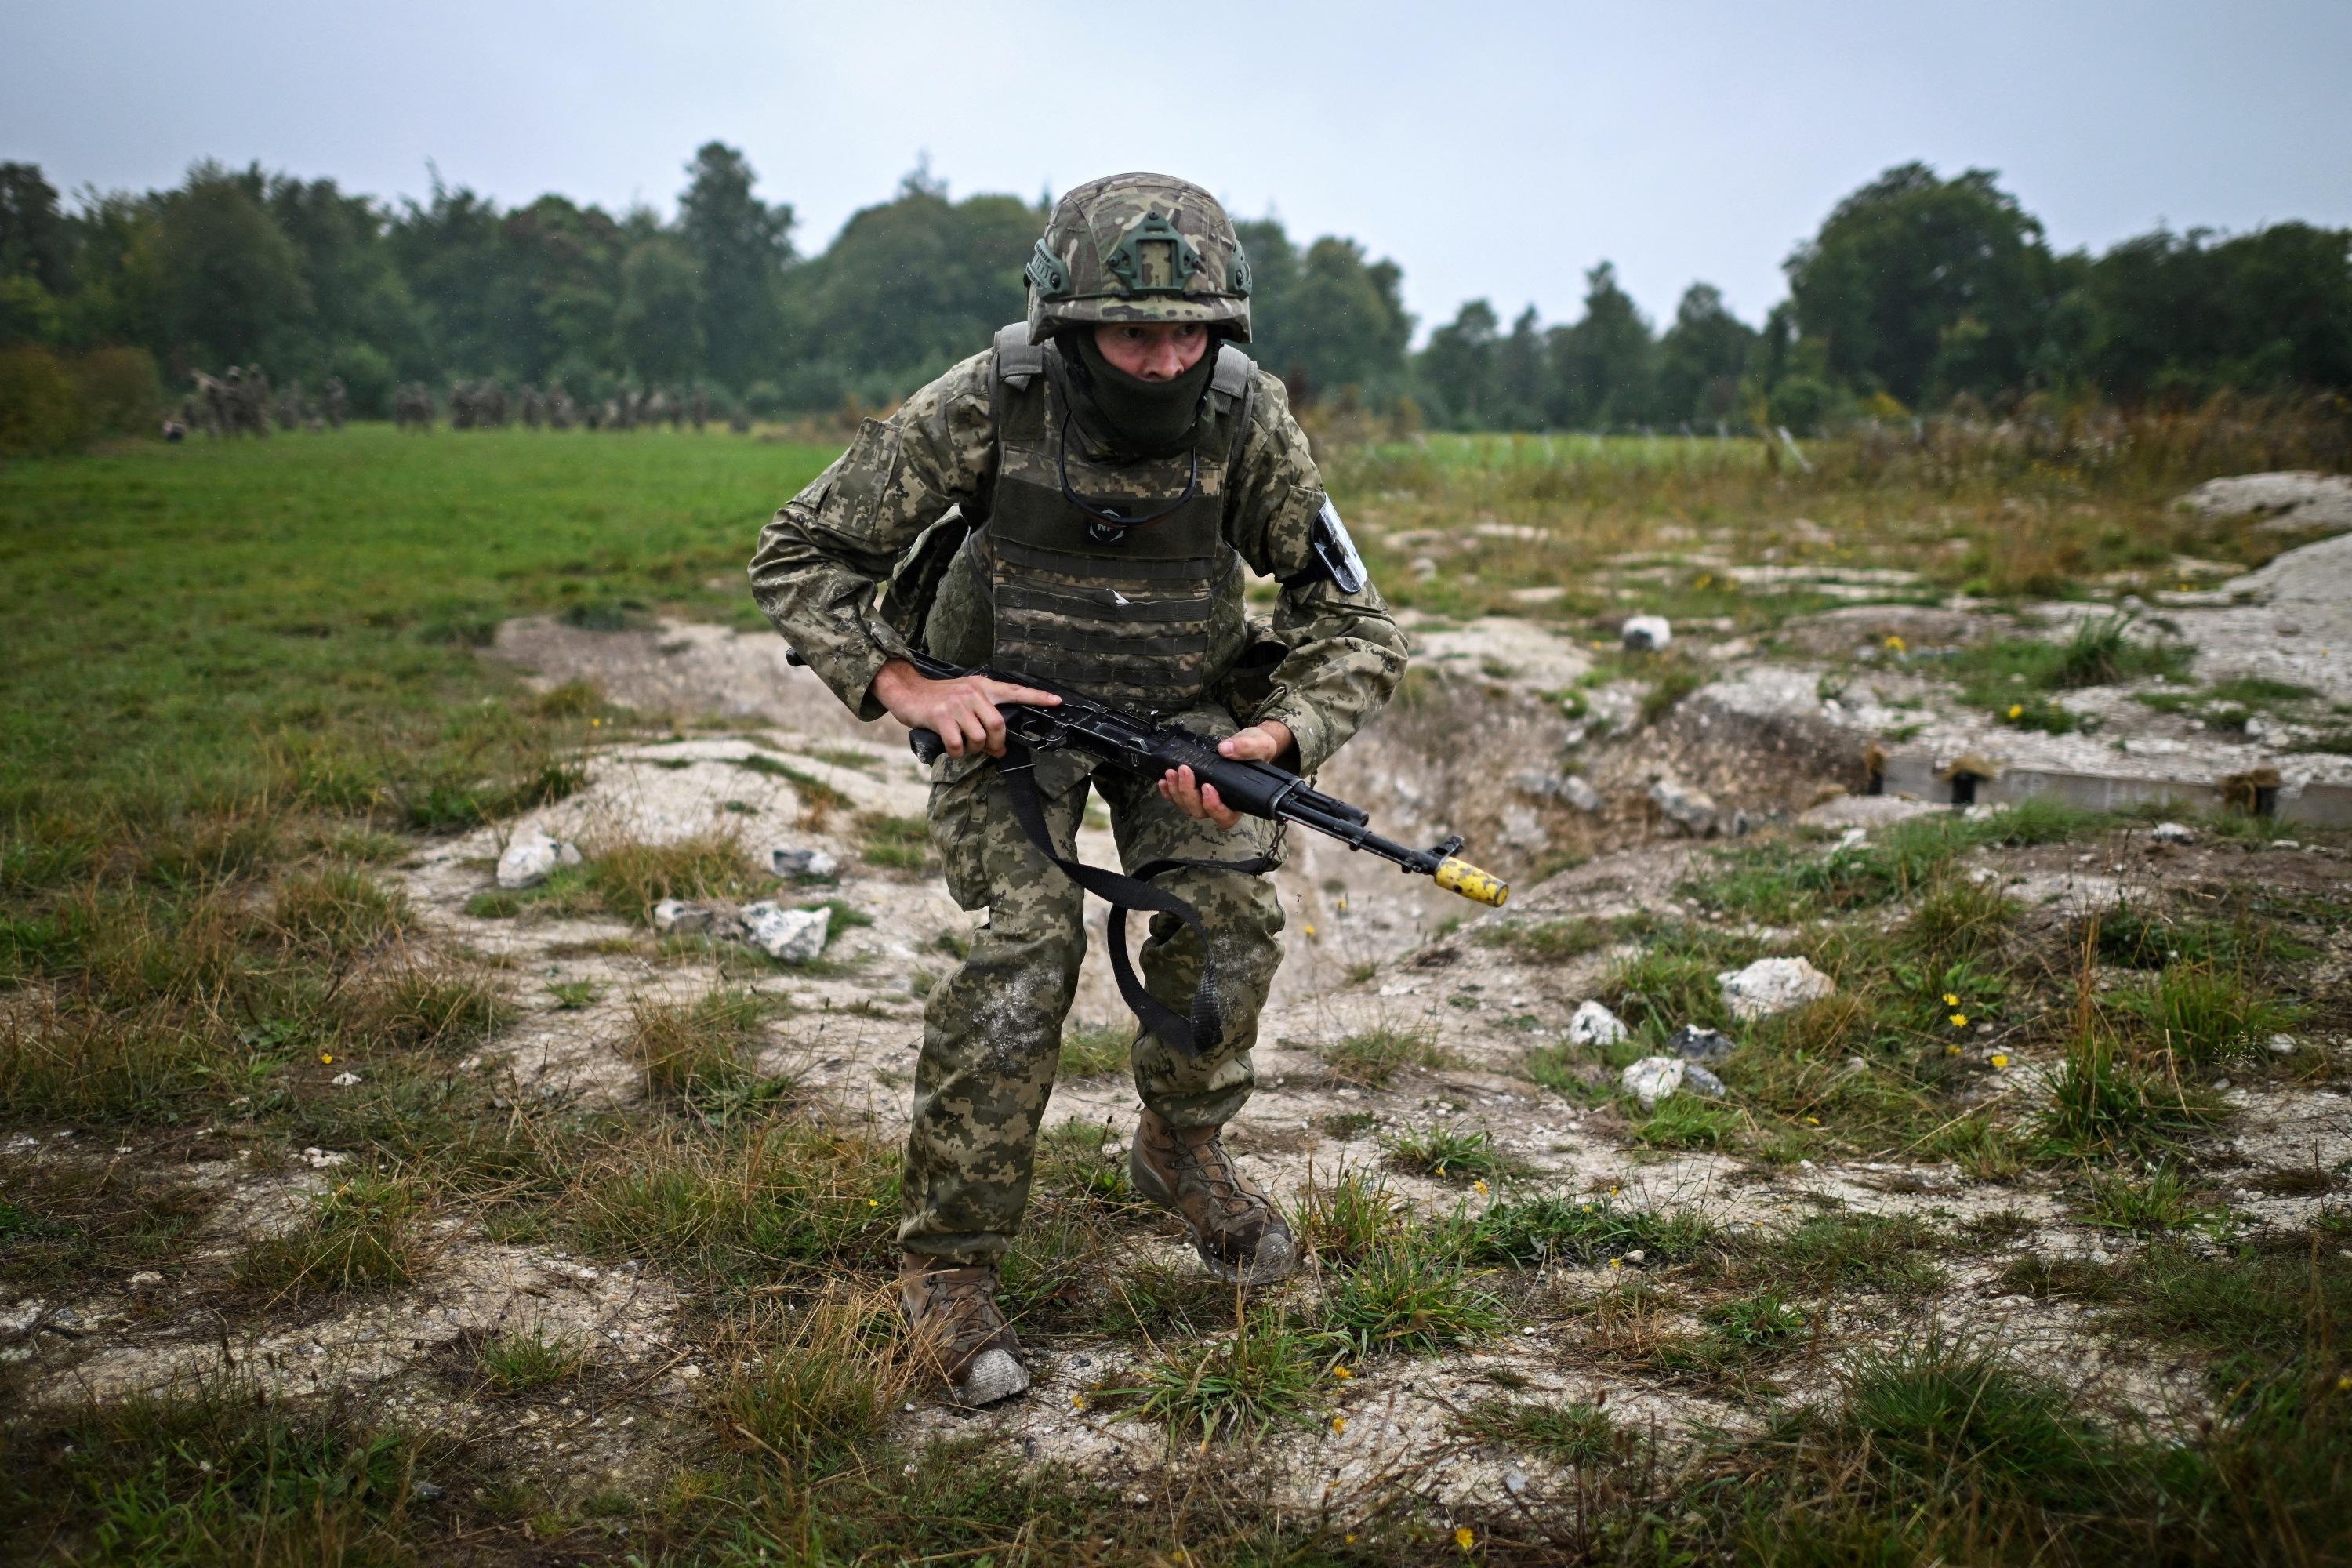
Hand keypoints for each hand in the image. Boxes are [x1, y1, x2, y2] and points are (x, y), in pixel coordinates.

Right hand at [871, 659, 1059, 758]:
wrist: (907, 691)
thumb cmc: (938, 698)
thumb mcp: (965, 697)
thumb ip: (983, 714)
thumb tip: (998, 746)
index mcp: (982, 687)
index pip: (1015, 691)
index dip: (1037, 698)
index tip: (1057, 702)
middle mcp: (972, 693)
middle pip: (998, 725)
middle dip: (996, 744)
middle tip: (990, 750)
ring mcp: (956, 705)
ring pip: (979, 738)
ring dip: (975, 750)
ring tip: (966, 746)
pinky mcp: (941, 717)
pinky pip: (958, 745)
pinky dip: (957, 753)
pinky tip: (952, 749)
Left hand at [1158, 721, 1292, 829]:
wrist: (1249, 744)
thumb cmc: (1257, 749)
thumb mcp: (1258, 744)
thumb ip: (1246, 748)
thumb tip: (1226, 749)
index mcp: (1239, 801)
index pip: (1225, 817)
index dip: (1214, 807)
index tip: (1208, 787)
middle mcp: (1221, 804)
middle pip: (1200, 811)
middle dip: (1189, 793)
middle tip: (1185, 771)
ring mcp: (1205, 799)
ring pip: (1187, 806)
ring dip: (1177, 791)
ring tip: (1172, 772)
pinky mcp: (1194, 790)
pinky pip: (1178, 799)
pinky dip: (1169, 792)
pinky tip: (1164, 781)